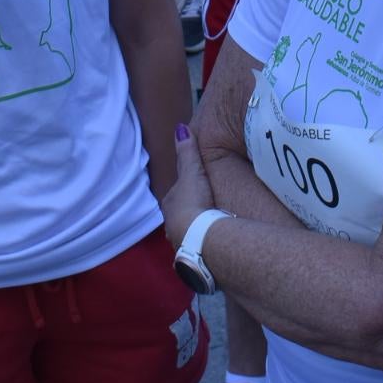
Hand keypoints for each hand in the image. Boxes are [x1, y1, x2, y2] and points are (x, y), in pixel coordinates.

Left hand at [159, 124, 215, 245]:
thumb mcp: (192, 172)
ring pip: (188, 230)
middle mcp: (171, 224)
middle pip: (182, 212)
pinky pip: (199, 243)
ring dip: (197, 227)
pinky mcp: (194, 255)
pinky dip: (205, 240)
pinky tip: (213, 241)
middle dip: (190, 210)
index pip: (177, 193)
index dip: (187, 188)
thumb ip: (187, 153)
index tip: (198, 186)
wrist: (200, 238)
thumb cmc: (194, 202)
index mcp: (170, 204)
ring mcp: (181, 241)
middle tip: (205, 207)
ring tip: (211, 225)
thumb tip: (179, 127)